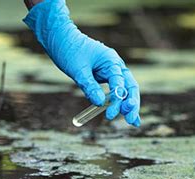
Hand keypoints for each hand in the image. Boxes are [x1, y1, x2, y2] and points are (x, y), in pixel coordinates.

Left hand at [24, 0, 139, 125]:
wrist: (61, 40)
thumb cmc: (69, 51)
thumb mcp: (78, 70)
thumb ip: (89, 86)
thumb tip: (99, 103)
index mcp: (111, 60)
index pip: (119, 82)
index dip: (117, 100)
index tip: (110, 114)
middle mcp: (115, 66)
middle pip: (129, 87)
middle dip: (131, 104)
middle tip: (131, 121)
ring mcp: (111, 72)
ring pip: (126, 90)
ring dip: (129, 105)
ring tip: (133, 122)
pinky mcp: (105, 77)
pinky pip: (115, 91)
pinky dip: (119, 102)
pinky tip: (124, 113)